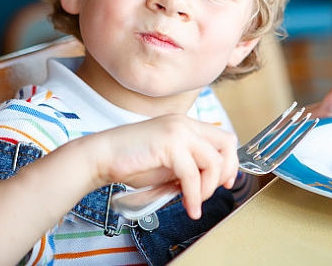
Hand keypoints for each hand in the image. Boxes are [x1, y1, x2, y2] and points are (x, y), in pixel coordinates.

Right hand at [93, 115, 238, 218]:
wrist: (101, 156)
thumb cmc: (131, 161)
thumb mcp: (169, 163)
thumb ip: (190, 166)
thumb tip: (211, 181)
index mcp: (186, 124)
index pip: (224, 138)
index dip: (230, 163)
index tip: (224, 183)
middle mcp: (185, 123)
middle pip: (227, 145)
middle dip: (225, 173)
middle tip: (209, 193)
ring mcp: (178, 130)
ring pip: (214, 162)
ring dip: (207, 189)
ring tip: (194, 203)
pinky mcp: (169, 143)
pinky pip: (193, 175)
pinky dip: (194, 195)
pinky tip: (189, 207)